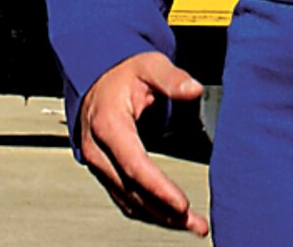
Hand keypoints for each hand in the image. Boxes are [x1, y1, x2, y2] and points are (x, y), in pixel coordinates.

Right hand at [76, 51, 209, 235]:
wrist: (98, 79)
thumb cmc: (124, 74)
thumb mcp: (149, 65)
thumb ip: (172, 78)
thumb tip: (194, 89)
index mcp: (108, 124)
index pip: (133, 164)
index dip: (158, 187)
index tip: (182, 204)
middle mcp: (98, 150)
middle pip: (131, 190)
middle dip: (163, 210)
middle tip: (195, 223)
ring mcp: (100, 165)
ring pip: (128, 201)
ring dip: (159, 217)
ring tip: (191, 226)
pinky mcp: (106, 173)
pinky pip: (125, 199)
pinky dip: (148, 212)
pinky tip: (170, 218)